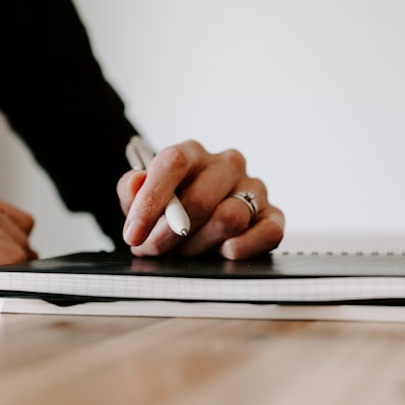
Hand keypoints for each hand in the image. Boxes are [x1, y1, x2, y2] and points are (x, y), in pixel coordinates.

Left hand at [117, 140, 284, 259]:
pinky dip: (244, 247)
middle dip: (170, 235)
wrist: (196, 220)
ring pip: (229, 218)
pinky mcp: (273, 215)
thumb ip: (131, 189)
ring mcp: (253, 189)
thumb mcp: (140, 197)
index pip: (174, 162)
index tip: (134, 232)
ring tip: (184, 251)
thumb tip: (135, 183)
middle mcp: (227, 165)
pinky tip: (223, 252)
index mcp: (193, 153)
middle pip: (199, 200)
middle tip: (154, 250)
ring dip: (199, 245)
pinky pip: (268, 233)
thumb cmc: (169, 206)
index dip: (151, 200)